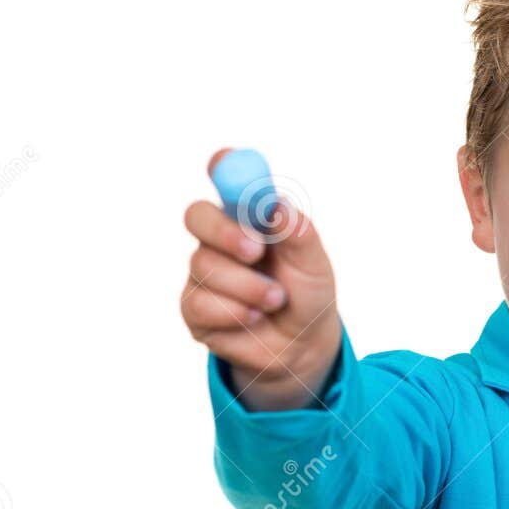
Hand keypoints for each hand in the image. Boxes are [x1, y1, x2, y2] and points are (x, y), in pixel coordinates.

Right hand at [181, 151, 340, 410]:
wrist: (302, 345)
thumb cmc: (307, 294)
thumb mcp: (314, 263)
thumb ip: (297, 233)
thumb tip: (277, 206)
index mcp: (250, 218)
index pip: (228, 181)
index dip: (223, 167)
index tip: (223, 163)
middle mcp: (220, 239)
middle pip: (197, 215)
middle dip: (224, 232)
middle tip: (255, 251)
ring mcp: (204, 272)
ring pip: (205, 266)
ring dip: (249, 287)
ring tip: (276, 300)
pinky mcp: (194, 308)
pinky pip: (203, 304)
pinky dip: (237, 313)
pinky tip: (255, 318)